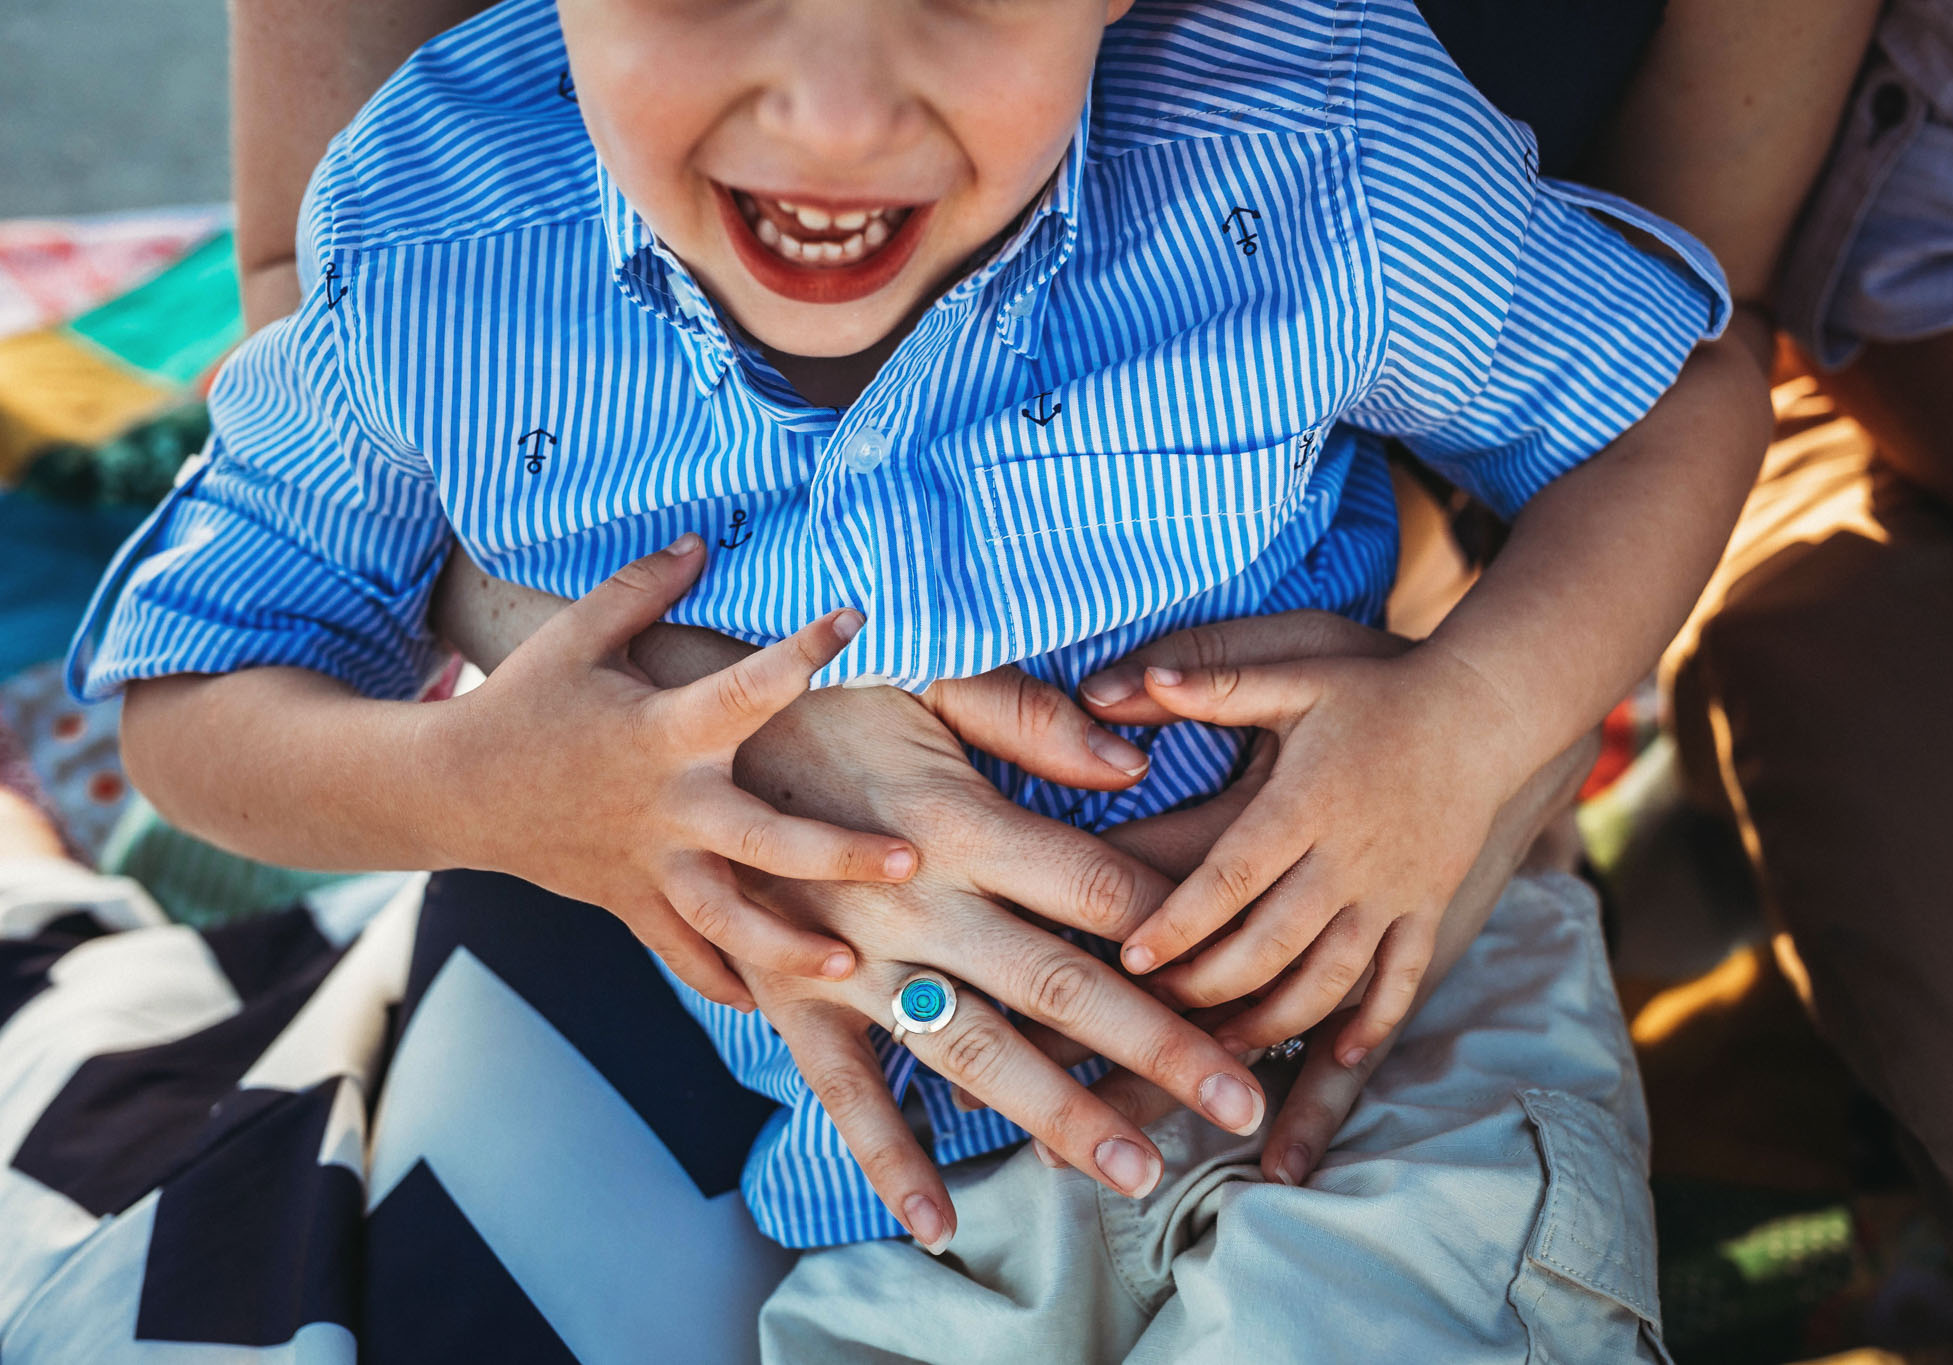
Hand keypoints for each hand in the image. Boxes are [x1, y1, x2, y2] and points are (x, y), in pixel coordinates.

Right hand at [432, 534, 918, 1008]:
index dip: (799, 652)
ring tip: (852, 967)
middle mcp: (665, 808)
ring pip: (727, 924)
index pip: (743, 689)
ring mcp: (649, 867)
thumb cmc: (524, 703)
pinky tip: (779, 1010)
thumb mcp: (576, 634)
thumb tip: (704, 540)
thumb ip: (644, 586)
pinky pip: (685, 956)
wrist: (450, 790)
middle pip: (760, 843)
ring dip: (788, 950)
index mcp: (660, 732)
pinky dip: (726, 984)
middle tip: (905, 861)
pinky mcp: (631, 904)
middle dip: (835, 856)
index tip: (854, 620)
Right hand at [724, 680, 1265, 1252]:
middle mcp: (916, 904)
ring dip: (1059, 1115)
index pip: (1096, 885)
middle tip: (1239, 1100)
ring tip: (1138, 1171)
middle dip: (1157, 1045)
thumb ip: (1031, 720)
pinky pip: (847, 1092)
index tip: (1248, 971)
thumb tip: (1136, 763)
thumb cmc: (819, 699)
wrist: (674, 744)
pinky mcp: (796, 1003)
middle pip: (1060, 982)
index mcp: (958, 821)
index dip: (1178, 927)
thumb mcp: (927, 676)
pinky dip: (889, 1160)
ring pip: (975, 1050)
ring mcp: (854, 965)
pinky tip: (939, 1222)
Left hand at [1079, 612, 1529, 1064]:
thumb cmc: (1376, 693)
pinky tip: (1338, 1055)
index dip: (1178, 923)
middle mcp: (1349, 857)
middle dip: (1209, 985)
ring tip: (1221, 1045)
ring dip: (1274, 1020)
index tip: (1132, 958)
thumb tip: (1133, 678)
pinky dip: (1372, 1023)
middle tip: (1155, 1006)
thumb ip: (1215, 683)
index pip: (1230, 878)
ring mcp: (1394, 891)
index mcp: (1306, 803)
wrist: (1485, 711)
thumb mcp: (1295, 675)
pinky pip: (1402, 980)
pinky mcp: (1428, 909)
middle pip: (1272, 944)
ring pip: (1330, 978)